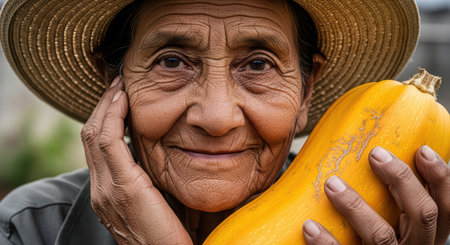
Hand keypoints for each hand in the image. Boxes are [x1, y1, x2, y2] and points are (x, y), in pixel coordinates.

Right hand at [81, 77, 192, 244]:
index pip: (97, 145)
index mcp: (107, 191)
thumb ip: (152, 176)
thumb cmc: (170, 233)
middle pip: (91, 135)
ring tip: (119, 86)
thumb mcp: (157, 199)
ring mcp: (107, 189)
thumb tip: (164, 149)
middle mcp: (101, 189)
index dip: (105, 118)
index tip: (119, 97)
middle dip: (103, 106)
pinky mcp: (122, 188)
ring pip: (95, 134)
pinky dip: (112, 117)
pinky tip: (123, 101)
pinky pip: (108, 142)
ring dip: (107, 106)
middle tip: (118, 84)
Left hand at [302, 146, 449, 244]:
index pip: (446, 207)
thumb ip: (392, 202)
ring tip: (332, 183)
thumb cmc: (371, 241)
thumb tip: (374, 155)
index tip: (422, 150)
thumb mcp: (395, 226)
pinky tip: (310, 226)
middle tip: (375, 153)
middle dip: (402, 179)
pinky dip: (326, 242)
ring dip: (356, 206)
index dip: (440, 178)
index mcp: (426, 236)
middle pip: (422, 214)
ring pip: (381, 236)